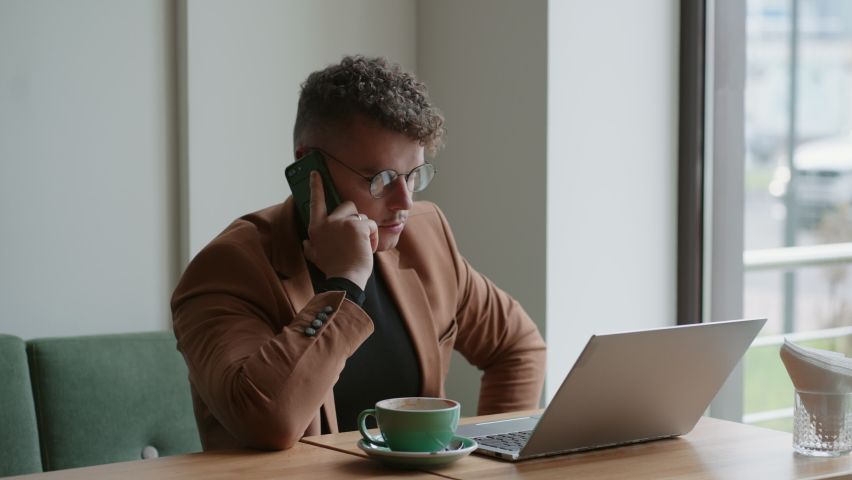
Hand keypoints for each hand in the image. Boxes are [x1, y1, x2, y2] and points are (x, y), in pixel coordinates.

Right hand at [302, 171, 377, 289]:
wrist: (346, 279)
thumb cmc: (333, 269)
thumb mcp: (315, 257)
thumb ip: (310, 248)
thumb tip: (305, 243)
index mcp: (316, 228)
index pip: (315, 202)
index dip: (316, 186)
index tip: (316, 173)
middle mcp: (327, 222)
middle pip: (347, 205)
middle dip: (355, 218)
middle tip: (355, 236)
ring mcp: (342, 222)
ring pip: (361, 215)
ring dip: (365, 229)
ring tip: (361, 246)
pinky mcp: (358, 226)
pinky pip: (371, 224)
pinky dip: (373, 236)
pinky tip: (367, 248)